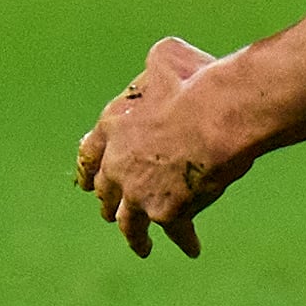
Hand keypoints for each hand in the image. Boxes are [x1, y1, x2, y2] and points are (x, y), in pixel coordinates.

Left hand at [76, 36, 250, 257]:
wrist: (219, 113)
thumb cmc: (198, 80)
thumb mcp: (167, 57)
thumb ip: (154, 67)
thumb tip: (157, 63)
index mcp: (113, 124)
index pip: (89, 154)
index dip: (89, 169)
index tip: (86, 183)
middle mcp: (118, 163)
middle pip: (106, 192)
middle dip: (108, 203)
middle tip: (109, 213)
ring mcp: (138, 191)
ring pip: (128, 222)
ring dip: (134, 235)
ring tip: (141, 246)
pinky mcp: (164, 212)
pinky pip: (175, 231)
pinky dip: (184, 240)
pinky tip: (193, 248)